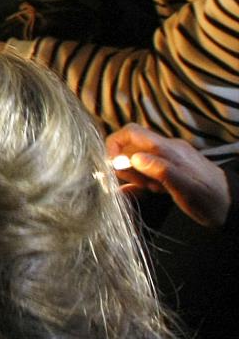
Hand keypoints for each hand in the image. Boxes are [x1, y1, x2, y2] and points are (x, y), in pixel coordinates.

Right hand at [108, 125, 232, 226]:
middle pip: (131, 147)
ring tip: (150, 190)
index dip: (114, 144)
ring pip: (137, 160)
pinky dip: (140, 181)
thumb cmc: (208, 198)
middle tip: (137, 184)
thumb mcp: (185, 188)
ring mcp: (168, 159)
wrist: (231, 206)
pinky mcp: (169, 170)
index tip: (111, 166)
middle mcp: (166, 150)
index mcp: (167, 149)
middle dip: (125, 165)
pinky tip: (143, 192)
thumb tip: (134, 158)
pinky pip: (146, 171)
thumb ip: (161, 170)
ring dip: (134, 175)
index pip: (131, 132)